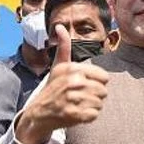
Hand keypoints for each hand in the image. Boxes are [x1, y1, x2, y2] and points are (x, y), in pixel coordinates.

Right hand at [15, 25, 109, 143]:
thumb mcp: (58, 66)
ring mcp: (73, 98)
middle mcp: (74, 82)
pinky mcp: (74, 114)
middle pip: (103, 91)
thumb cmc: (53, 87)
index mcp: (73, 68)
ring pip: (100, 103)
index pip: (104, 77)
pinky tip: (78, 114)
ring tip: (78, 104)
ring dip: (91, 106)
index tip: (84, 85)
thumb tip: (60, 26)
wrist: (39, 113)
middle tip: (80, 96)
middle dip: (95, 95)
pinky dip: (88, 116)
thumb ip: (63, 46)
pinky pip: (95, 115)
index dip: (96, 82)